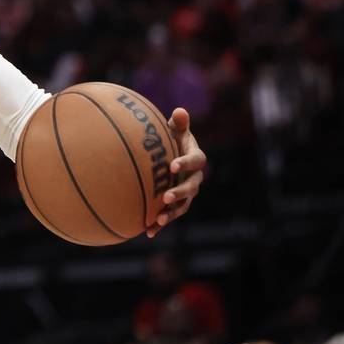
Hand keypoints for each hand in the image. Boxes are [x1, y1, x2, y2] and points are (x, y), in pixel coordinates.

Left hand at [147, 108, 206, 236]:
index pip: (195, 161)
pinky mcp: (175, 204)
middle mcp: (194, 178)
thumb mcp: (175, 129)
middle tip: (165, 196)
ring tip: (159, 220)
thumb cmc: (171, 138)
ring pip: (182, 206)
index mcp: (195, 158)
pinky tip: (148, 232)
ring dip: (171, 213)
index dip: (186, 163)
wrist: (170, 155)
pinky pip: (169, 215)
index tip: (172, 165)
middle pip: (191, 188)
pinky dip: (160, 224)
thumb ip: (178, 123)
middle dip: (179, 193)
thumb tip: (180, 111)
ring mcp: (186, 193)